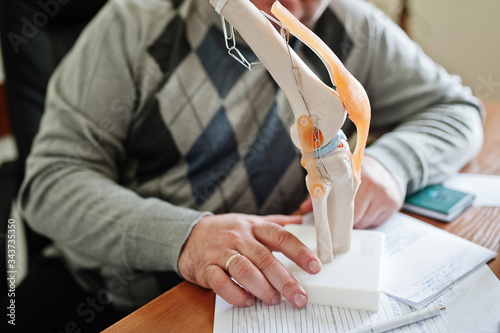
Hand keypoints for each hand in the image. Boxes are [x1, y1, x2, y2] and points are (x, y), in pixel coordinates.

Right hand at [178, 213, 321, 308]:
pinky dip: (236, 294)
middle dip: (285, 280)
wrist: (187, 234)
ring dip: (262, 288)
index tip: (315, 266)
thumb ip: (275, 222)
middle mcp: (238, 237)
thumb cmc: (224, 230)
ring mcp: (221, 252)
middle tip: (299, 296)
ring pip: (244, 270)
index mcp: (253, 226)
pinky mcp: (206, 268)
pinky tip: (248, 301)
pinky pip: (221, 282)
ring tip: (274, 300)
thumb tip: (300, 220)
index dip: (300, 251)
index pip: (280, 236)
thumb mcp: (249, 221)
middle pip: (265, 258)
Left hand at [299, 155, 402, 227]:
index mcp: (355, 176)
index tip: (328, 219)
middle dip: (345, 218)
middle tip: (342, 213)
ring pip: (363, 222)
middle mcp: (372, 186)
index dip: (333, 212)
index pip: (341, 202)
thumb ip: (323, 189)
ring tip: (358, 208)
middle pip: (352, 216)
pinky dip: (369, 220)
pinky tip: (369, 208)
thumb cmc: (363, 171)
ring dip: (357, 220)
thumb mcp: (343, 174)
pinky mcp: (393, 204)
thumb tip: (304, 207)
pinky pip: (375, 222)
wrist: (390, 164)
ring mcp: (384, 196)